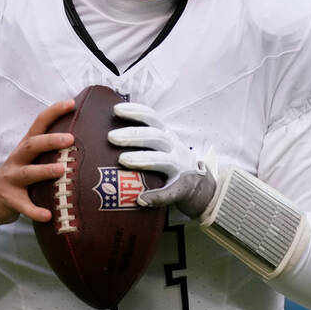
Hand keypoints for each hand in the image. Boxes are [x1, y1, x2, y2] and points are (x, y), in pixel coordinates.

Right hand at [0, 98, 74, 250]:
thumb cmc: (17, 178)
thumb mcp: (29, 161)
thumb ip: (49, 152)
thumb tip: (84, 142)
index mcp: (25, 149)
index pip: (38, 125)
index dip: (53, 112)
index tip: (71, 103)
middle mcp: (17, 160)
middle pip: (32, 146)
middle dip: (50, 141)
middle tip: (70, 139)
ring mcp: (11, 180)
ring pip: (27, 174)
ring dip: (44, 171)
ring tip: (61, 170)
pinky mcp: (9, 200)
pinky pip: (23, 206)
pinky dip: (35, 211)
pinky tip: (47, 215)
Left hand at [109, 102, 216, 216]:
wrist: (202, 187)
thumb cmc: (171, 163)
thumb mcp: (162, 145)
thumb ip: (143, 139)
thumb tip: (108, 133)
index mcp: (166, 136)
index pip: (152, 118)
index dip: (136, 112)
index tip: (116, 109)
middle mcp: (174, 148)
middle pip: (155, 137)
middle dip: (133, 135)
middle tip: (111, 137)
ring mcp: (180, 168)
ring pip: (163, 160)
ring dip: (143, 159)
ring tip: (123, 160)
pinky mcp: (183, 188)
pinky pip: (170, 192)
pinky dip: (157, 197)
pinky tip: (141, 200)